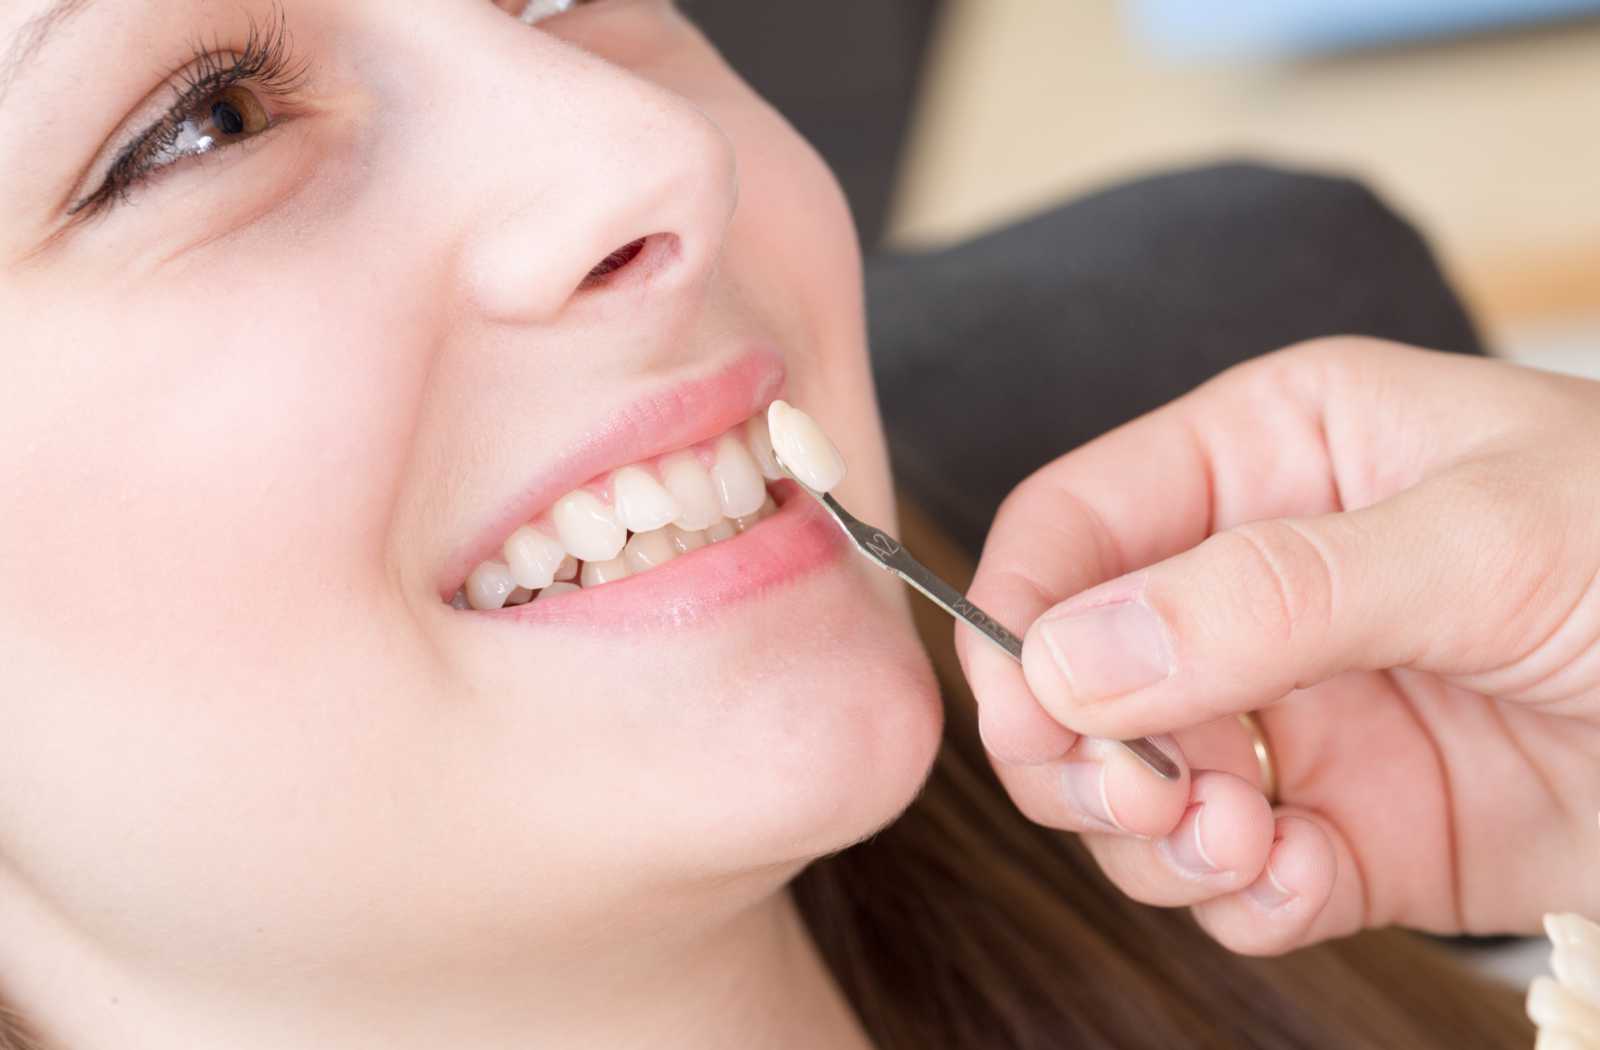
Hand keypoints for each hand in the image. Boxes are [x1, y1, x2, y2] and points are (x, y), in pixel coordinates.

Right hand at [958, 338, 1599, 954]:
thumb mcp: (1487, 539)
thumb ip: (1269, 593)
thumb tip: (1067, 660)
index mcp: (1272, 458)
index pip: (1074, 524)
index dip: (1024, 615)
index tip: (1030, 716)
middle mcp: (1257, 586)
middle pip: (1078, 672)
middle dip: (1087, 750)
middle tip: (1149, 800)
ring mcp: (1299, 714)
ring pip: (1138, 788)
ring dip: (1161, 836)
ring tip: (1248, 844)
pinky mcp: (1349, 829)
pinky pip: (1232, 876)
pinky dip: (1240, 898)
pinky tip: (1299, 884)